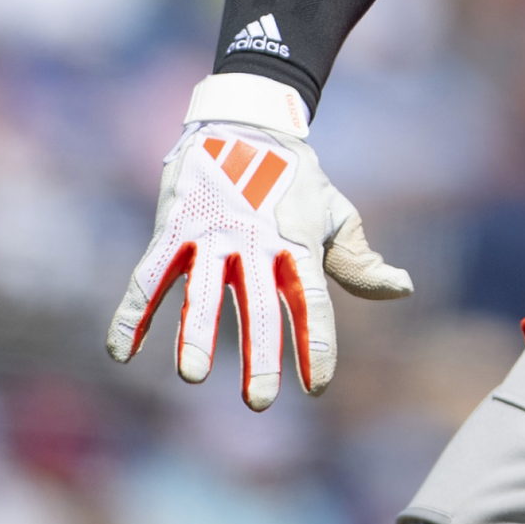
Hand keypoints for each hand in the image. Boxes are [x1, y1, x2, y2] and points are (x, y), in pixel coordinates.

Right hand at [104, 75, 412, 409]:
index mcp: (298, 244)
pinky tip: (120, 354)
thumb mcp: (334, 215)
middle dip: (260, 354)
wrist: (247, 122)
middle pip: (258, 305)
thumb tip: (404, 289)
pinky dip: (132, 313)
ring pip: (200, 291)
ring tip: (192, 375)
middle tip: (261, 401)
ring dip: (194, 334)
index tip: (318, 387)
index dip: (316, 344)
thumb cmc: (296, 179)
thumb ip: (360, 260)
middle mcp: (255, 242)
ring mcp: (211, 234)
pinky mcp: (173, 228)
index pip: (313, 302)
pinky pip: (149, 276)